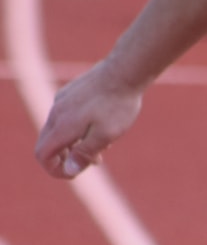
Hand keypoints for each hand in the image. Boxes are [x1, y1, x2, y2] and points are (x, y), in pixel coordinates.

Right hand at [35, 63, 142, 180]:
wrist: (124, 71)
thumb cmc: (118, 105)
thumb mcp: (106, 135)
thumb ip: (85, 153)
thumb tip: (69, 170)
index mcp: (62, 126)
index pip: (43, 155)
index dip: (55, 170)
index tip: (75, 173)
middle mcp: (56, 113)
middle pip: (48, 144)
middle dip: (65, 159)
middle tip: (92, 162)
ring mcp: (62, 101)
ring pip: (58, 131)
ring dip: (74, 145)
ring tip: (102, 150)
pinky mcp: (70, 93)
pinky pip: (65, 118)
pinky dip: (77, 131)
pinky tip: (100, 130)